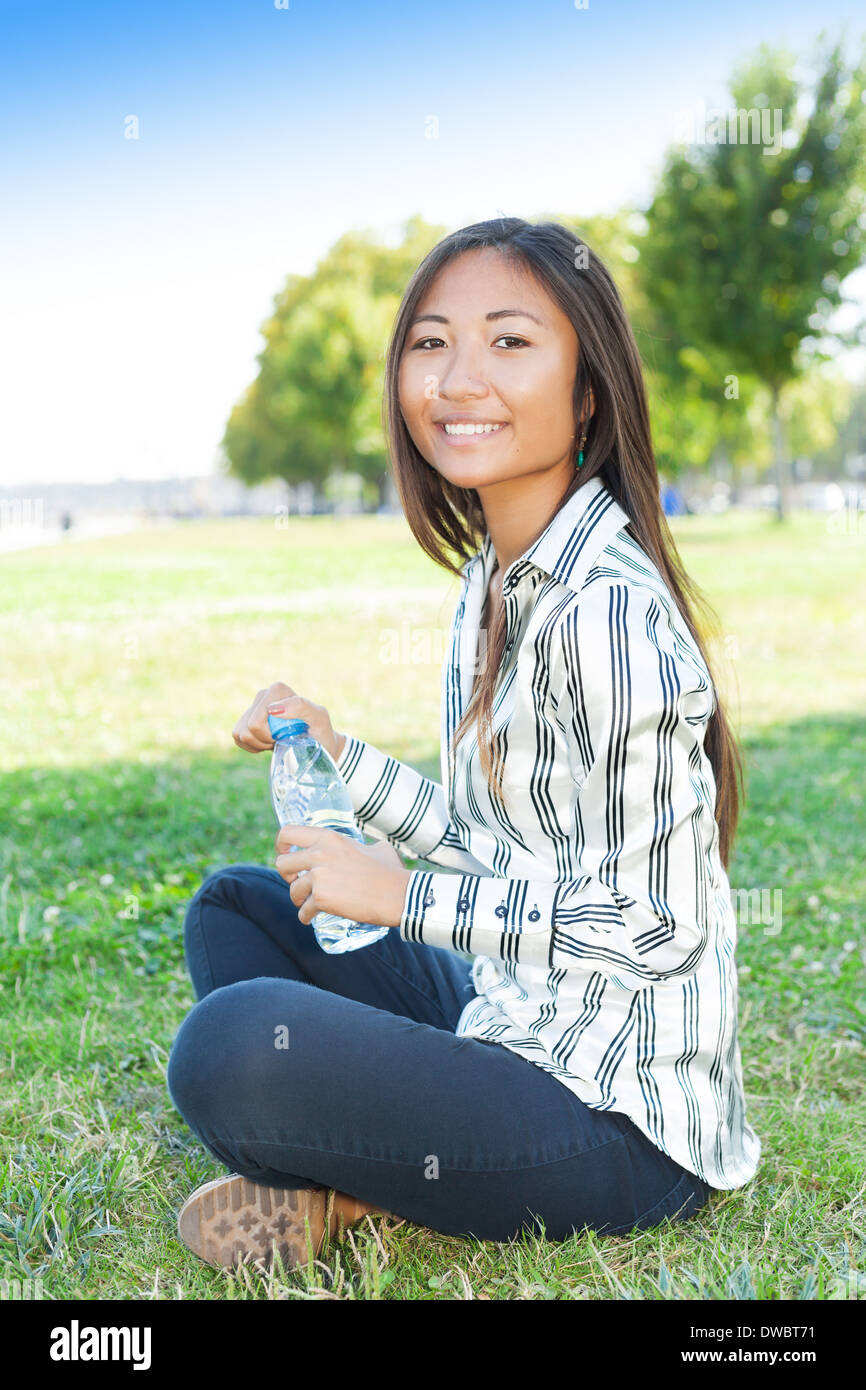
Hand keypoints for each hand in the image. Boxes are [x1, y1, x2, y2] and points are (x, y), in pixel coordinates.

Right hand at [233, 683, 345, 762]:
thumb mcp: (319, 719)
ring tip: (277, 740)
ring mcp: (253, 707)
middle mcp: (263, 695)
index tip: (288, 735)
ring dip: (259, 744)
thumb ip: (301, 707)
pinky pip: (237, 738)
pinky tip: (268, 742)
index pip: (256, 721)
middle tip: (283, 739)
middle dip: (265, 740)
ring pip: (240, 734)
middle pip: (248, 728)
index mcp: (278, 690)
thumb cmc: (320, 731)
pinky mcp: (245, 720)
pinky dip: (253, 746)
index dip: (269, 735)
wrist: (318, 742)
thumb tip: (272, 709)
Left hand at [275, 824, 411, 927]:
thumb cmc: (391, 871)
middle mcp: (319, 854)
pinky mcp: (322, 899)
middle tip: (298, 882)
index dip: (280, 844)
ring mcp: (319, 877)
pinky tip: (312, 918)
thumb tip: (364, 849)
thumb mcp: (376, 848)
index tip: (285, 854)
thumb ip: (361, 846)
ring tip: (309, 904)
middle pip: (282, 863)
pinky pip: (304, 911)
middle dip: (287, 876)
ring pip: (292, 890)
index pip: (288, 833)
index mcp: (329, 838)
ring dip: (299, 899)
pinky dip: (307, 917)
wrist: (397, 894)